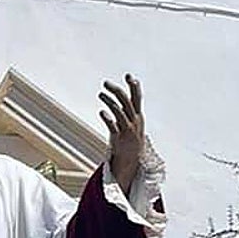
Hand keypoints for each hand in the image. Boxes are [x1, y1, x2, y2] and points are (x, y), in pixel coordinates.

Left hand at [99, 74, 144, 191]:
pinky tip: (102, 112)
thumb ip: (127, 109)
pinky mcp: (119, 138)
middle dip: (116, 91)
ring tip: (101, 94)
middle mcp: (134, 121)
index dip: (134, 86)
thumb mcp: (132, 123)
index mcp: (138, 116)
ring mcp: (127, 129)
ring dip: (109, 102)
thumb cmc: (130, 139)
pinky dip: (108, 118)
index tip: (129, 76)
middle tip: (105, 83)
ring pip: (119, 111)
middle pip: (126, 101)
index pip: (137, 98)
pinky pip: (113, 126)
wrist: (132, 161)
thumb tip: (121, 94)